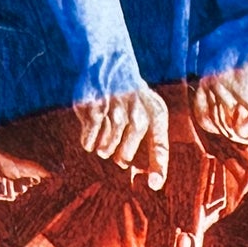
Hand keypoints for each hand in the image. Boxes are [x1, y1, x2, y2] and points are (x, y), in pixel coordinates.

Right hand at [74, 53, 169, 186]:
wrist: (110, 62)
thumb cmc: (132, 96)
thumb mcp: (150, 110)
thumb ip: (153, 141)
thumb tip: (153, 181)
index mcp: (156, 115)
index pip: (160, 148)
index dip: (158, 169)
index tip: (153, 185)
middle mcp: (138, 114)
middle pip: (125, 156)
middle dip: (118, 155)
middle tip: (116, 138)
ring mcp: (116, 112)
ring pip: (105, 150)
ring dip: (102, 146)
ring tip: (105, 128)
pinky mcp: (95, 109)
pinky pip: (88, 142)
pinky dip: (87, 140)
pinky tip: (91, 127)